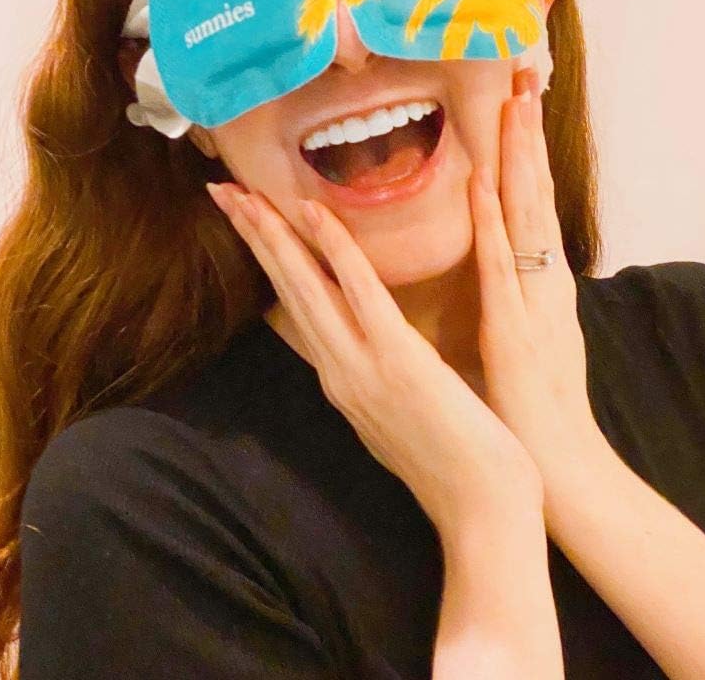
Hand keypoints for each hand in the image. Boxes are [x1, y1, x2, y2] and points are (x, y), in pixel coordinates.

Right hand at [205, 179, 543, 531]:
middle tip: (222, 191)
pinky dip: (333, 250)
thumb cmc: (456, 464)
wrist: (483, 513)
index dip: (271, 262)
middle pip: (287, 290)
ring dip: (272, 235)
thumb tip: (366, 345)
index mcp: (344, 380)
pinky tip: (311, 213)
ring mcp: (362, 366)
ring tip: (241, 194)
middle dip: (254, 239)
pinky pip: (360, 291)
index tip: (249, 223)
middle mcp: (339, 371)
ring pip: (307, 286)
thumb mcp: (400, 416)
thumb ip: (376, 378)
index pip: (297, 308)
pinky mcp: (397, 359)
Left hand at [467, 68, 604, 496]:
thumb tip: (502, 256)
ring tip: (515, 104)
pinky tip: (482, 183)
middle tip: (524, 75)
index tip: (519, 100)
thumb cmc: (535, 400)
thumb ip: (518, 290)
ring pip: (526, 216)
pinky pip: (502, 267)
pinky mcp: (513, 327)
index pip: (535, 201)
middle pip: (536, 194)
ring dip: (519, 159)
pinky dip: (493, 223)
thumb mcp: (530, 330)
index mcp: (543, 279)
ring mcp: (533, 300)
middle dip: (529, 134)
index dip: (528, 150)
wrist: (557, 461)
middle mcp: (545, 279)